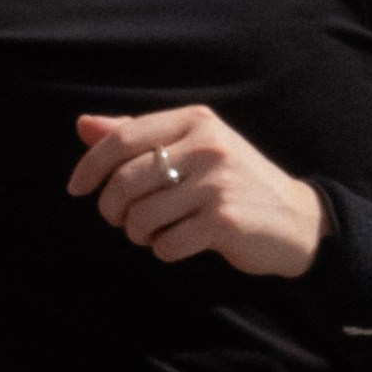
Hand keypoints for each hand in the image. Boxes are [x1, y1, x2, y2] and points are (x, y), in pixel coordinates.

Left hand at [69, 108, 323, 279]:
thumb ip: (138, 135)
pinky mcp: (224, 221)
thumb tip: (83, 125)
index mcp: (195, 121)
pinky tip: (179, 243)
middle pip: (125, 181)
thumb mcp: (192, 147)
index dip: (90, 166)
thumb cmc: (232, 183)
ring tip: (155, 231)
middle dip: (112, 208)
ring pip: (141, 216)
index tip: (76, 188)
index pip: (123, 138)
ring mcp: (217, 184)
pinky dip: (163, 250)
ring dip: (138, 233)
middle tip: (121, 219)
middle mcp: (207, 147)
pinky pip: (166, 244)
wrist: (296, 220)